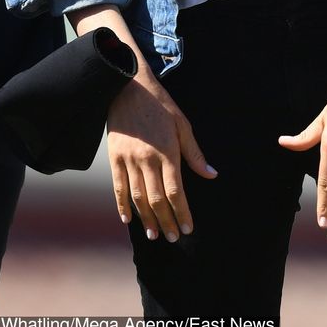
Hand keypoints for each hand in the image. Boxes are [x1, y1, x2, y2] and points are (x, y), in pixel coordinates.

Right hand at [107, 72, 216, 241]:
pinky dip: (122, 205)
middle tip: (172, 238)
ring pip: (138, 197)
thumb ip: (195, 153)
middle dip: (166, 221)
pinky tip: (128, 219)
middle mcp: (147, 159)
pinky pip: (118, 187)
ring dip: (146, 218)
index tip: (188, 228)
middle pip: (157, 199)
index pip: (176, 191)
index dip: (182, 212)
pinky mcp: (114, 157)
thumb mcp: (182, 124)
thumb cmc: (160, 105)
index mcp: (167, 152)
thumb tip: (211, 174)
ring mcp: (129, 159)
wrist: (129, 87)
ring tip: (153, 235)